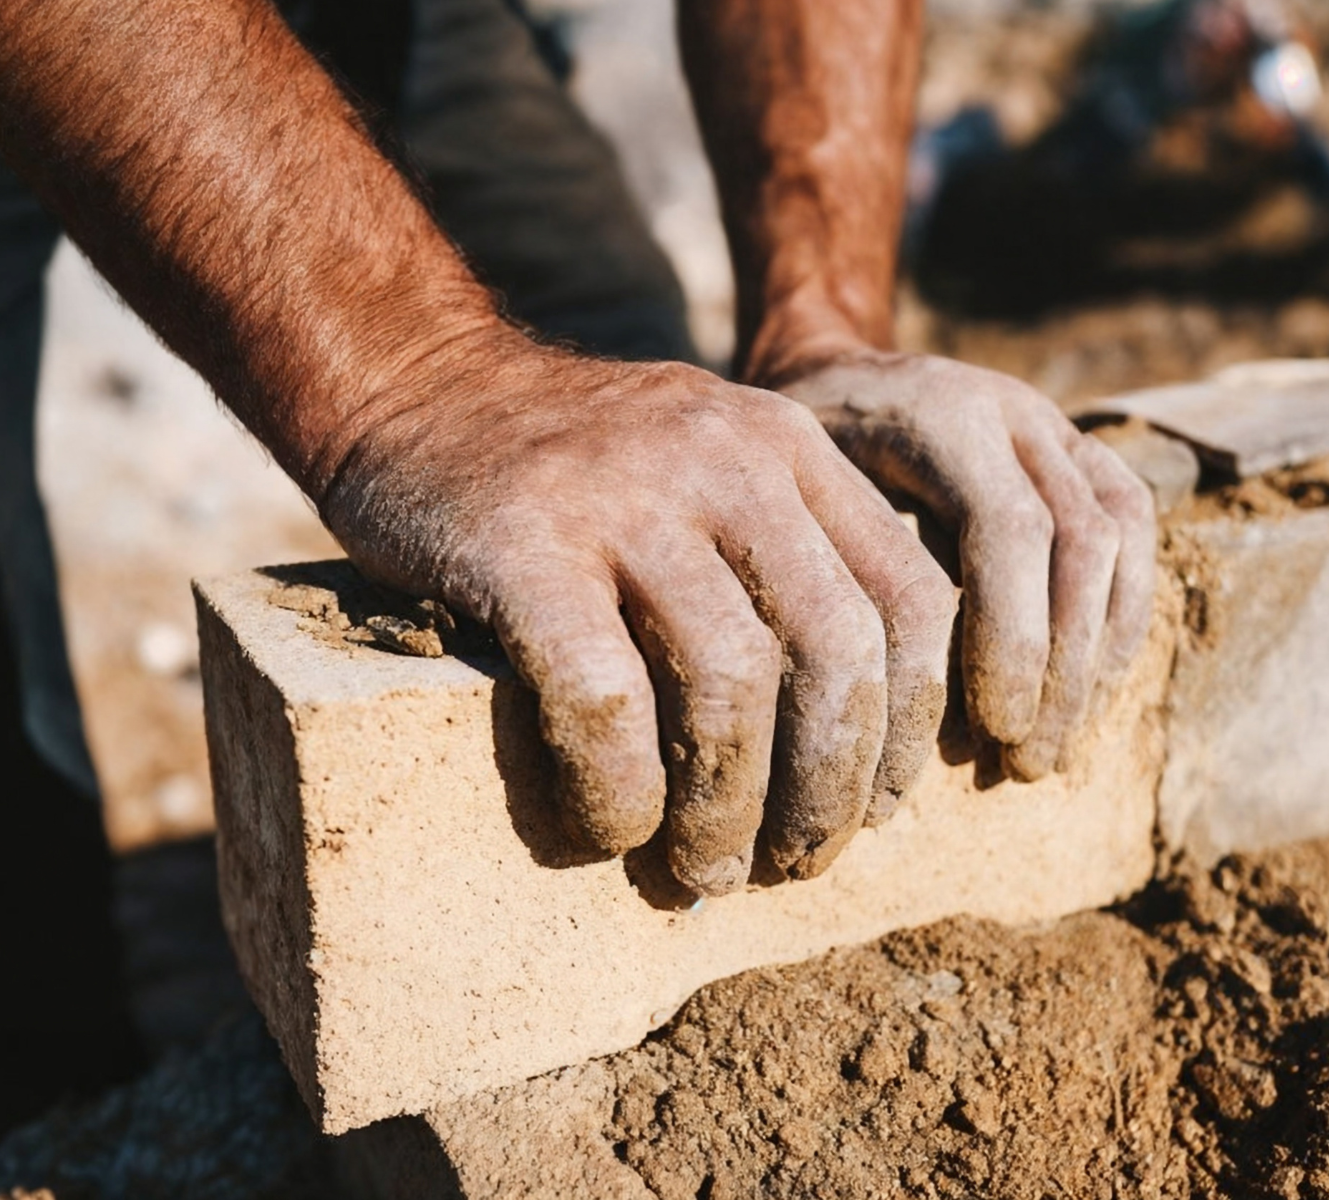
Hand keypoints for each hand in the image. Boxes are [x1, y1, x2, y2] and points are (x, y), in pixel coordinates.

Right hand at [315, 331, 957, 894]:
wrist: (417, 381)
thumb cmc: (574, 469)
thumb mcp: (709, 466)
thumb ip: (785, 560)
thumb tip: (854, 752)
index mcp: (788, 447)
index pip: (911, 599)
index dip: (912, 728)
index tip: (883, 808)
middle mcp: (725, 460)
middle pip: (837, 652)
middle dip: (831, 787)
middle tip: (798, 863)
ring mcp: (621, 498)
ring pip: (730, 683)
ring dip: (728, 807)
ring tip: (706, 869)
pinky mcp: (521, 548)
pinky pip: (603, 700)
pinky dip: (621, 788)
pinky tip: (613, 828)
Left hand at [770, 349, 1156, 779]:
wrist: (823, 369)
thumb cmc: (784, 455)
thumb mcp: (787, 499)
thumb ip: (845, 571)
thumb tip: (881, 700)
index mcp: (936, 414)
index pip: (1008, 531)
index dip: (1012, 641)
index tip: (995, 734)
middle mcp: (1008, 407)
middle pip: (1077, 541)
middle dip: (1060, 668)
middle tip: (1027, 761)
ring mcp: (1051, 419)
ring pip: (1118, 534)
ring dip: (1096, 652)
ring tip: (1057, 741)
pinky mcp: (1078, 442)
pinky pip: (1131, 520)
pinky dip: (1121, 610)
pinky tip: (1092, 686)